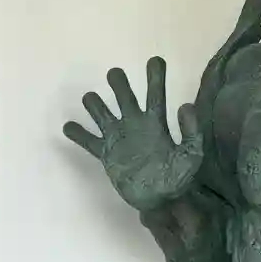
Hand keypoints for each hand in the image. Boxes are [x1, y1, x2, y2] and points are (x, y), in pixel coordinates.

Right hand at [63, 57, 203, 212]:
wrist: (161, 201)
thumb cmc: (178, 178)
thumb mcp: (192, 154)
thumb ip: (191, 131)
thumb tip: (183, 105)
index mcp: (156, 123)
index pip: (155, 94)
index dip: (155, 76)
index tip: (154, 60)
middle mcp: (135, 124)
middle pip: (124, 96)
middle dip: (119, 83)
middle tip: (114, 74)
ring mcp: (119, 138)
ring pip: (102, 113)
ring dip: (95, 104)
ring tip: (90, 98)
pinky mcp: (107, 155)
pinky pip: (89, 141)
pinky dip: (78, 133)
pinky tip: (68, 126)